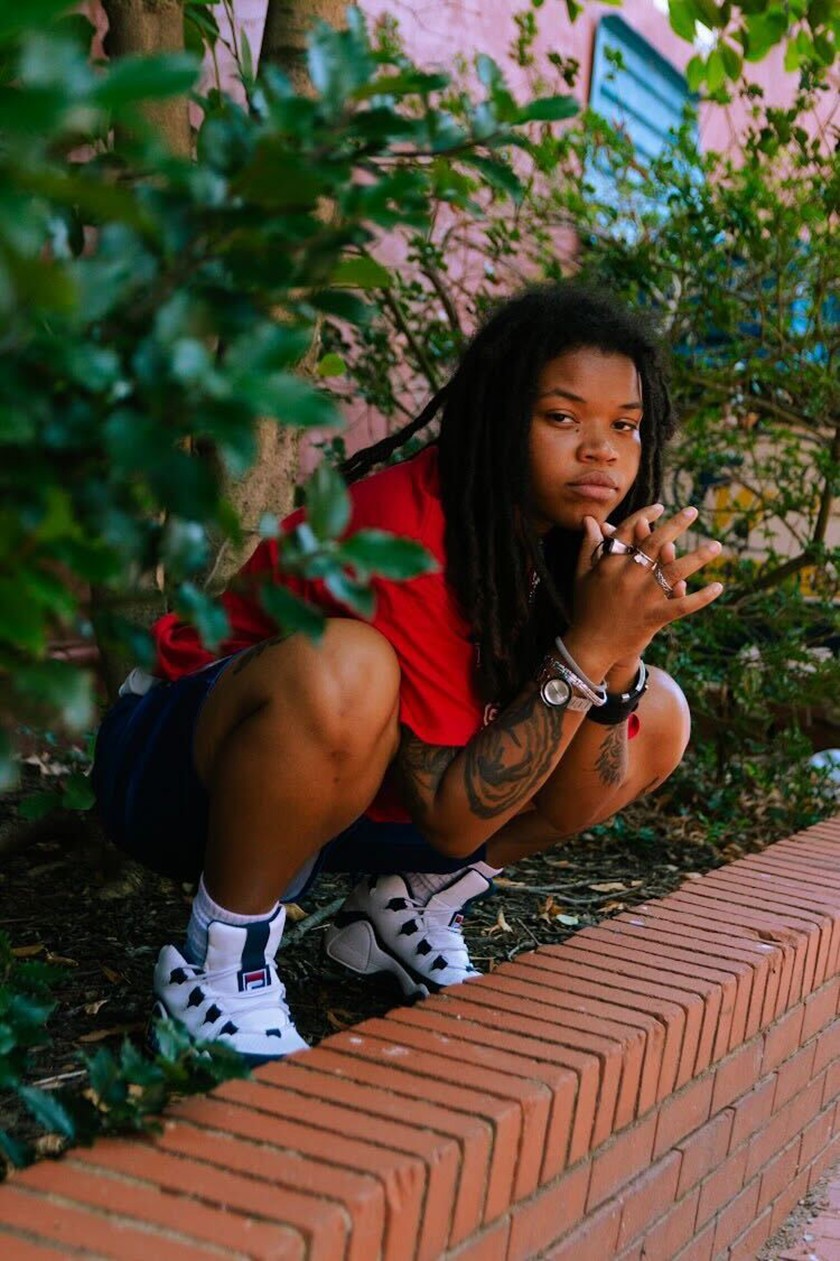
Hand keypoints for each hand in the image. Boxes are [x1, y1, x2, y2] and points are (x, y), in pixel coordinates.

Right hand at [566, 503, 722, 672]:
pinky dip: (701, 597)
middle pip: (655, 545)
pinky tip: (718, 586)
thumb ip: (588, 546)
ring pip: (674, 572)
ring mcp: (642, 598)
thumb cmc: (585, 607)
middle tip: (692, 511)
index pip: (628, 532)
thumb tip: (591, 519)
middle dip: (675, 525)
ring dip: (698, 558)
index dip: (645, 516)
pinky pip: (682, 605)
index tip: (659, 507)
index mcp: (609, 564)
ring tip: (716, 545)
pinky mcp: (653, 617)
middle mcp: (627, 577)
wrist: (590, 646)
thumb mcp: (581, 574)